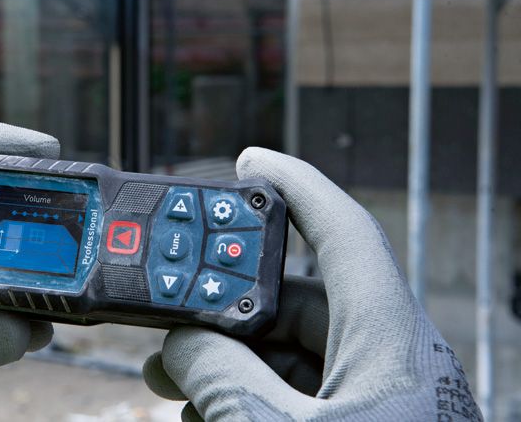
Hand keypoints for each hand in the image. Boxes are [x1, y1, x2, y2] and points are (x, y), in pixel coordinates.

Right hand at [143, 148, 481, 420]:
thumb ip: (224, 379)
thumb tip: (183, 344)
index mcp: (385, 340)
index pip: (342, 231)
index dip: (296, 185)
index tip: (250, 160)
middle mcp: (382, 358)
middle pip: (294, 298)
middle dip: (226, 304)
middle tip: (171, 315)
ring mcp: (370, 396)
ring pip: (286, 352)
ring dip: (225, 360)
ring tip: (172, 383)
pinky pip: (292, 393)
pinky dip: (246, 397)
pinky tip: (207, 418)